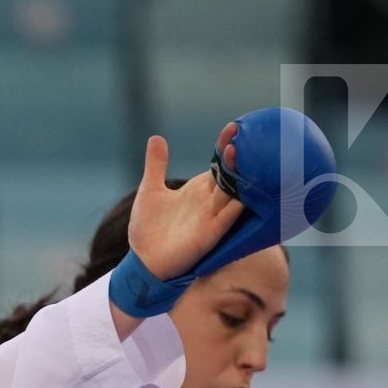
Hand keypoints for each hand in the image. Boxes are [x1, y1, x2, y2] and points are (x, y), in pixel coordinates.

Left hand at [127, 125, 245, 279]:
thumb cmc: (148, 229)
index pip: (218, 163)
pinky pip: (230, 216)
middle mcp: (210, 200)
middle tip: (239, 137)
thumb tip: (156, 137)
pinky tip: (244, 189)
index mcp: (198, 189)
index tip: (232, 126)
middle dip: (236, 156)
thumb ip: (156, 165)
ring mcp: (213, 216)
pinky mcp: (211, 233)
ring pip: (234, 191)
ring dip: (238, 175)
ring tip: (238, 153)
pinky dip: (238, 203)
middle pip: (230, 173)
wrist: (143, 261)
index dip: (225, 145)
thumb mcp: (150, 191)